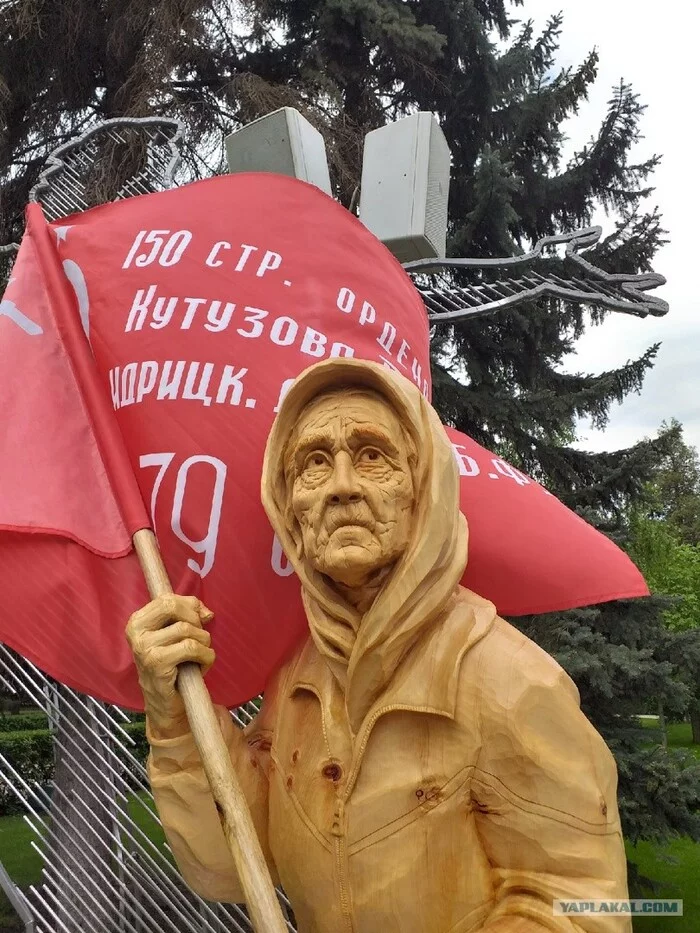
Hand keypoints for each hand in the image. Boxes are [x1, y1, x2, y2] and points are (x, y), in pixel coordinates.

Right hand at [126, 595, 214, 739]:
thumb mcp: (176, 634)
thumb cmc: (172, 664)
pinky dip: (206, 655)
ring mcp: (143, 648)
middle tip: (201, 638)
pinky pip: (190, 648)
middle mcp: (136, 632)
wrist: (165, 702)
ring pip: (186, 629)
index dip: (190, 606)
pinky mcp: (156, 664)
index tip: (199, 620)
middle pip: (173, 607)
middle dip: (195, 620)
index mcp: (138, 621)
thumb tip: (207, 612)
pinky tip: (204, 665)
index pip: (167, 599)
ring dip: (204, 642)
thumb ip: (189, 615)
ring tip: (201, 655)